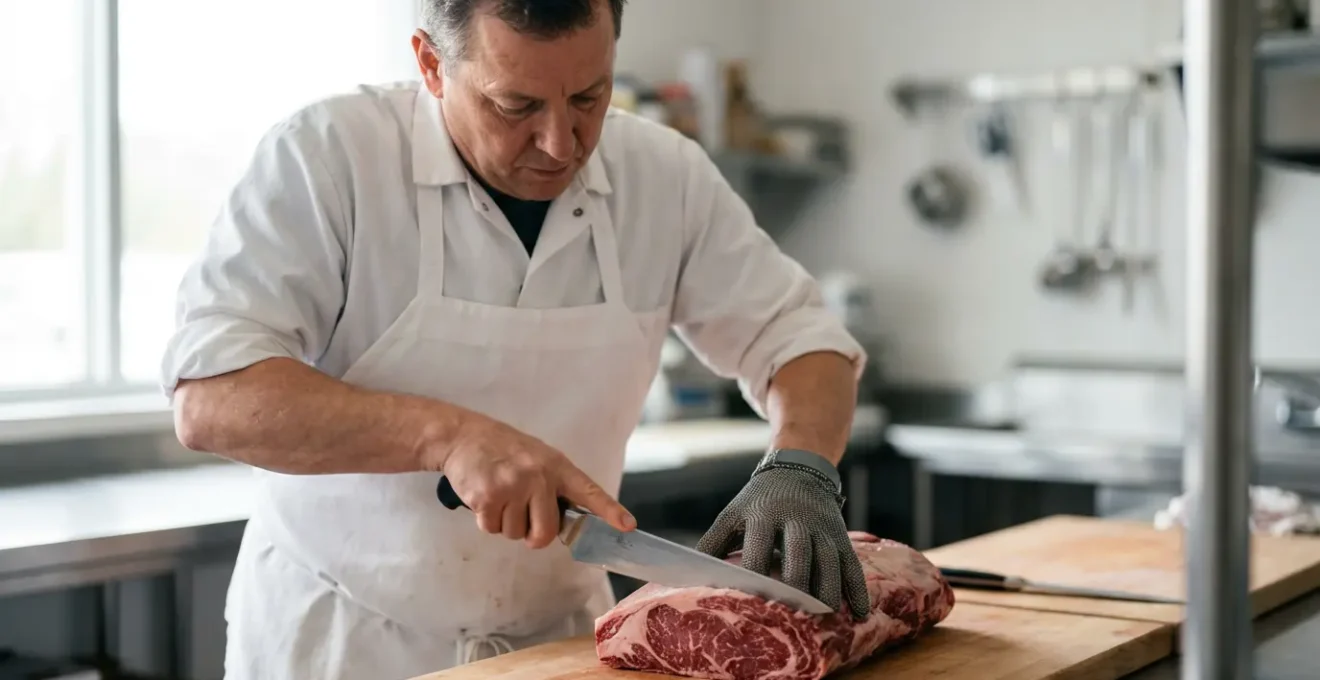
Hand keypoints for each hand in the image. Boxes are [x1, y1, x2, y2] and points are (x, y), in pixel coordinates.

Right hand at [435, 417, 635, 548]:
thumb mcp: (538, 459)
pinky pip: (492, 529)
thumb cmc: (503, 450)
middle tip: (521, 515)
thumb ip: (553, 487)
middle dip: (532, 534)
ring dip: (505, 523)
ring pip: (515, 534)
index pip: (589, 492)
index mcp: (557, 467)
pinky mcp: (488, 497)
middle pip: (544, 533)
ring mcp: (513, 486)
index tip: (627, 526)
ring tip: (499, 495)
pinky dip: (486, 520)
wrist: (464, 436)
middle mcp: (539, 476)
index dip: (610, 511)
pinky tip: (484, 496)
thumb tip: (562, 525)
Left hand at [696, 467, 869, 619]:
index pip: (758, 548)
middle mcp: (796, 519)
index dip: (755, 576)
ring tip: (822, 618)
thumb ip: (713, 543)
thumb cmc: (759, 500)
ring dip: (827, 592)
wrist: (799, 467)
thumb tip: (689, 576)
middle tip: (791, 616)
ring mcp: (822, 527)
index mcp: (764, 514)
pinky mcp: (841, 535)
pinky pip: (852, 564)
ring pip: (829, 562)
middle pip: (798, 555)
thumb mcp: (733, 513)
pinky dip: (856, 589)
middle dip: (796, 586)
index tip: (751, 602)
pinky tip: (858, 612)